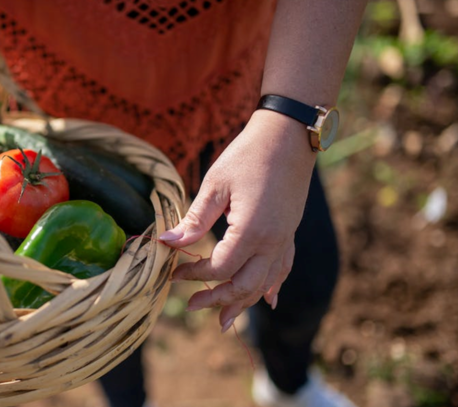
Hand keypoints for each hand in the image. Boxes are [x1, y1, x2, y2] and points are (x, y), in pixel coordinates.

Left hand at [159, 110, 316, 331]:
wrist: (289, 136)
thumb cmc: (248, 155)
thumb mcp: (214, 185)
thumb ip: (193, 220)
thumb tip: (167, 243)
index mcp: (251, 230)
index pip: (219, 267)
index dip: (195, 274)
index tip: (175, 272)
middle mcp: (272, 241)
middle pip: (244, 285)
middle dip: (218, 300)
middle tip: (192, 306)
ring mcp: (285, 239)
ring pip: (265, 283)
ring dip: (244, 303)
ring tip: (224, 320)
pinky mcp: (289, 232)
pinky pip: (283, 268)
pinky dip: (273, 287)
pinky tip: (268, 300)